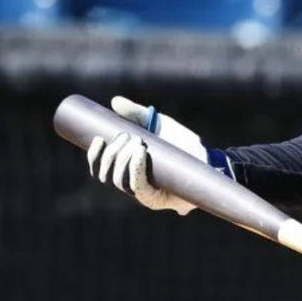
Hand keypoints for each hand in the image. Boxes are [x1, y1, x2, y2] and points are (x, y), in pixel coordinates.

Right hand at [86, 96, 232, 214]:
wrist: (206, 155)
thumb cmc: (181, 142)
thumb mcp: (157, 124)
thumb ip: (137, 114)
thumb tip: (115, 102)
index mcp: (126, 168)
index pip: (100, 168)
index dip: (95, 156)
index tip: (98, 138)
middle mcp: (131, 183)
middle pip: (107, 175)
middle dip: (113, 153)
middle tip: (128, 136)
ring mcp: (143, 194)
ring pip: (120, 181)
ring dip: (123, 158)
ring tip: (138, 142)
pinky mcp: (156, 199)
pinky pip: (139, 188)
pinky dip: (135, 168)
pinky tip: (140, 153)